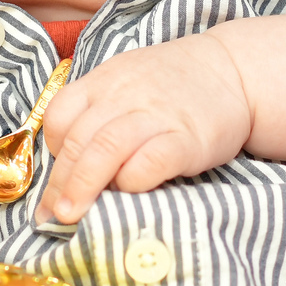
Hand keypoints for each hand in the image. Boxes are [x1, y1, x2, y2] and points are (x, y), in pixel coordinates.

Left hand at [38, 34, 250, 225]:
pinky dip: (131, 180)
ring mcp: (156, 115)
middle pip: (79, 139)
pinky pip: (150, 161)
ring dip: (83, 186)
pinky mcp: (187, 138)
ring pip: (105, 148)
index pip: (60, 114)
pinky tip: (129, 192)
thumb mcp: (127, 81)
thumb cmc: (174, 84)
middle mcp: (124, 94)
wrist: (234, 70)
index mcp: (104, 80)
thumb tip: (70, 165)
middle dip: (60, 183)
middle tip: (51, 216)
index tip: (60, 177)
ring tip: (72, 215)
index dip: (54, 150)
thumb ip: (99, 112)